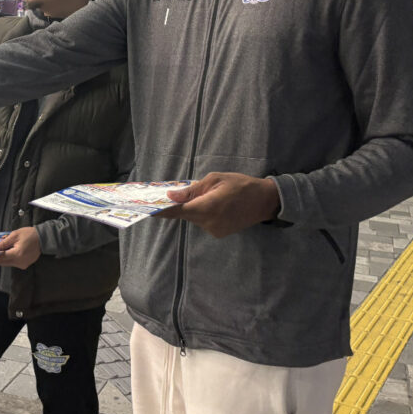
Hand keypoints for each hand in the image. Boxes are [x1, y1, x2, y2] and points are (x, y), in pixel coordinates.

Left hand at [0, 226, 41, 268]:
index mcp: (17, 254)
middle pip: (3, 262)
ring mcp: (23, 264)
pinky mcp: (24, 265)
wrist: (42, 238)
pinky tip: (7, 252)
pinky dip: (9, 258)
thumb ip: (3, 243)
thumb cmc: (29, 234)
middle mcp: (20, 262)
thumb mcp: (14, 235)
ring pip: (7, 263)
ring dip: (2, 258)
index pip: (1, 257)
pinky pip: (13, 263)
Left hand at [157, 172, 280, 238]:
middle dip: (179, 205)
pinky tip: (215, 204)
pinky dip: (203, 213)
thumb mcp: (215, 180)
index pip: (177, 212)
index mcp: (206, 207)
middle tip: (172, 194)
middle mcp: (208, 223)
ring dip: (194, 208)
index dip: (160, 211)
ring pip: (194, 218)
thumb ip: (192, 189)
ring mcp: (214, 230)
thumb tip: (171, 196)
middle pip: (185, 214)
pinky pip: (204, 222)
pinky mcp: (219, 233)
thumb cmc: (240, 185)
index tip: (146, 210)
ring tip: (208, 195)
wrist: (266, 201)